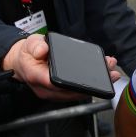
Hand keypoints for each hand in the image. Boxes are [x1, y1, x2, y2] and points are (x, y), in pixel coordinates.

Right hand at [2, 35, 119, 101]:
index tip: (89, 80)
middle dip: (93, 84)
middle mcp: (46, 89)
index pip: (55, 83)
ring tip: (112, 72)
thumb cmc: (28, 53)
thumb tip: (42, 50)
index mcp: (37, 76)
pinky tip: (104, 74)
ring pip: (77, 93)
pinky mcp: (62, 92)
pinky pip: (77, 92)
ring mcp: (55, 93)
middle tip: (110, 73)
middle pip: (71, 91)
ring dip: (96, 85)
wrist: (23, 61)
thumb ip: (35, 46)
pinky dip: (91, 85)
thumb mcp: (29, 43)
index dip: (72, 84)